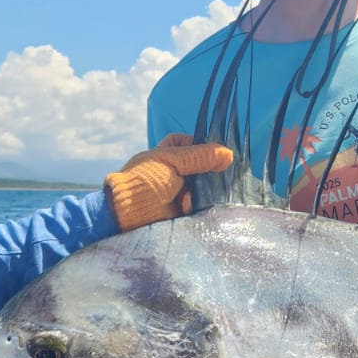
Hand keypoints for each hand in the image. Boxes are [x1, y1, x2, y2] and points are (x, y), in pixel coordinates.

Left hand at [105, 134, 233, 230]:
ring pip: (202, 186)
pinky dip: (200, 204)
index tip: (216, 151)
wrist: (128, 214)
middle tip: (223, 171)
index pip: (187, 143)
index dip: (201, 144)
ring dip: (206, 189)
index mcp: (166, 154)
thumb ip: (201, 157)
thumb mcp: (173, 161)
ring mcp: (177, 191)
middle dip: (210, 169)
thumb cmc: (145, 181)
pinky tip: (195, 205)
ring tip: (210, 190)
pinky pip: (199, 204)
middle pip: (200, 166)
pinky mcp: (181, 210)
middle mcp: (173, 171)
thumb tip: (229, 154)